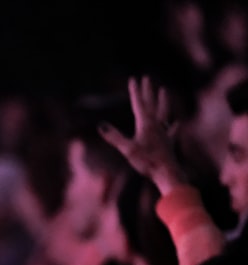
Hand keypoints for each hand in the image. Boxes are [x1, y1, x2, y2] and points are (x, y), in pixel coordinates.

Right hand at [99, 76, 185, 193]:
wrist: (167, 173)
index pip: (139, 104)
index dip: (135, 91)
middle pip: (152, 104)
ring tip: (164, 91)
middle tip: (147, 78)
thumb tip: (100, 125)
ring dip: (163, 101)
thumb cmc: (147, 161)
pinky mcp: (168, 142)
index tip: (134, 79)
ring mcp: (164, 132)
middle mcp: (156, 125)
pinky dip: (173, 126)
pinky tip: (176, 123)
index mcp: (146, 124)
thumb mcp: (127, 149)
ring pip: (164, 112)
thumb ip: (114, 137)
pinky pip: (171, 130)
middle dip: (148, 91)